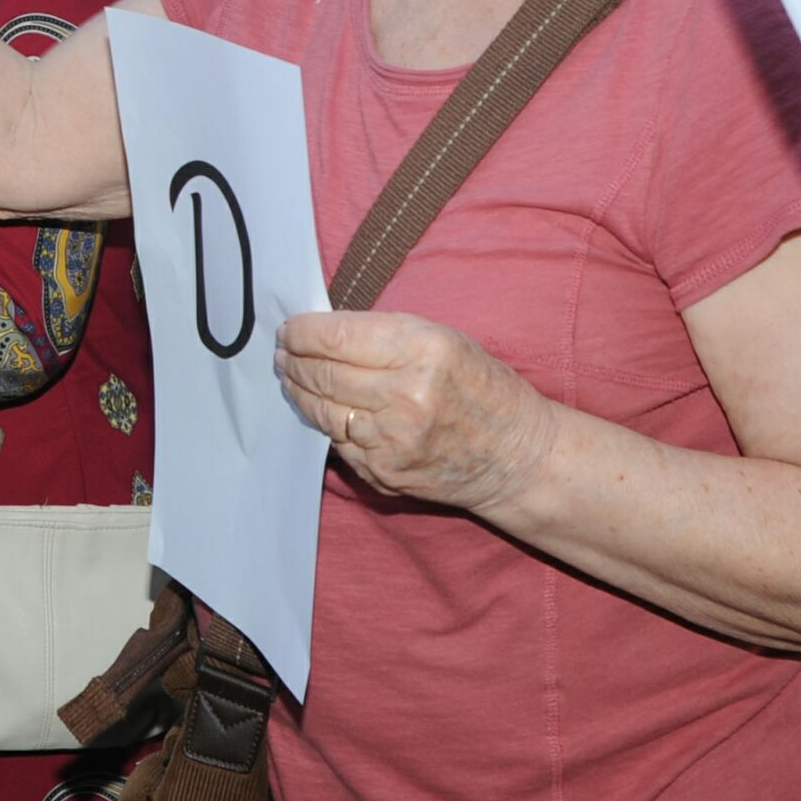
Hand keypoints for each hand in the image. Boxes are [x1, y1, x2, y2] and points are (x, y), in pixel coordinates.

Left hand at [274, 310, 557, 516]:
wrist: (518, 457)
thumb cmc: (482, 388)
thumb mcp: (444, 341)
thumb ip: (385, 335)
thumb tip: (323, 331)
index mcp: (423, 351)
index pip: (336, 337)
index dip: (302, 332)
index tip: (288, 329)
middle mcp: (405, 395)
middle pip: (322, 373)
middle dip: (293, 360)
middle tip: (282, 353)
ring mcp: (391, 439)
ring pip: (322, 410)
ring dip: (299, 391)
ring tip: (291, 376)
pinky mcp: (383, 471)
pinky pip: (337, 441)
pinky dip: (325, 423)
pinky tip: (322, 409)